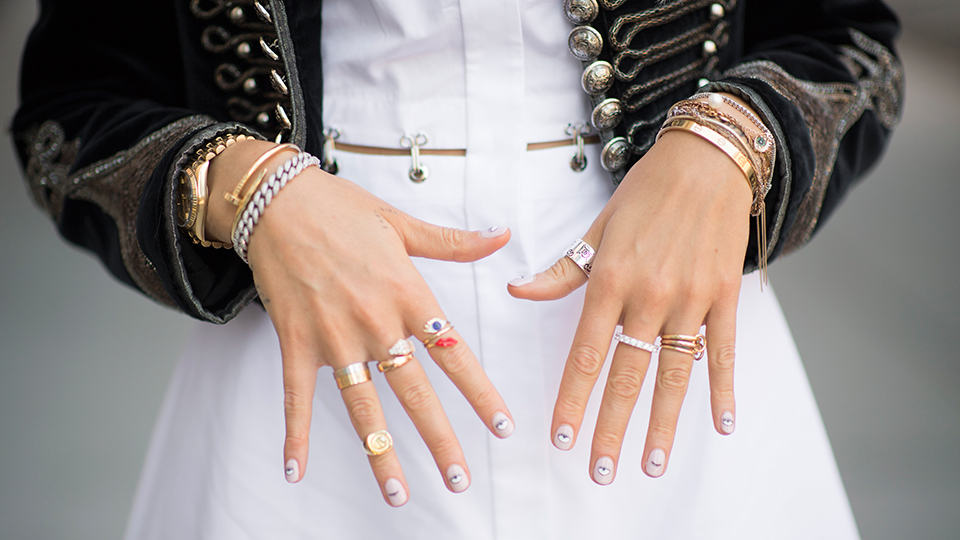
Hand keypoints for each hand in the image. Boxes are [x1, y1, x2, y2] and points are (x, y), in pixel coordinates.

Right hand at [206, 140, 513, 505]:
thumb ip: (454, 241)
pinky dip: (295, 435)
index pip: (454, 353)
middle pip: (415, 392)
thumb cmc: (342, 209)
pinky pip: (296, 397)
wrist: (277, 200)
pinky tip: (296, 469)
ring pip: (363, 406)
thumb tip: (503, 236)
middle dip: (440, 440)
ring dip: (380, 453)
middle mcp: (375, 322)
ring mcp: (334, 337)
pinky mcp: (295, 342)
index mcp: (408, 294)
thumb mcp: (403, 223)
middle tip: (459, 479)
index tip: (502, 427)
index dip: (481, 394)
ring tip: (398, 494)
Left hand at [509, 129, 752, 482]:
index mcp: (609, 278)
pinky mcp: (724, 295)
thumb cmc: (645, 194)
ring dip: (664, 423)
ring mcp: (691, 297)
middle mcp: (649, 293)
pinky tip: (722, 423)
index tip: (562, 438)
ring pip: (675, 372)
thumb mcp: (596, 227)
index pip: (585, 353)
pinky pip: (723, 349)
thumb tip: (517, 292)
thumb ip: (561, 270)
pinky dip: (723, 387)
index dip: (572, 399)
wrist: (706, 160)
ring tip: (654, 463)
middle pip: (628, 373)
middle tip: (600, 471)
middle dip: (611, 426)